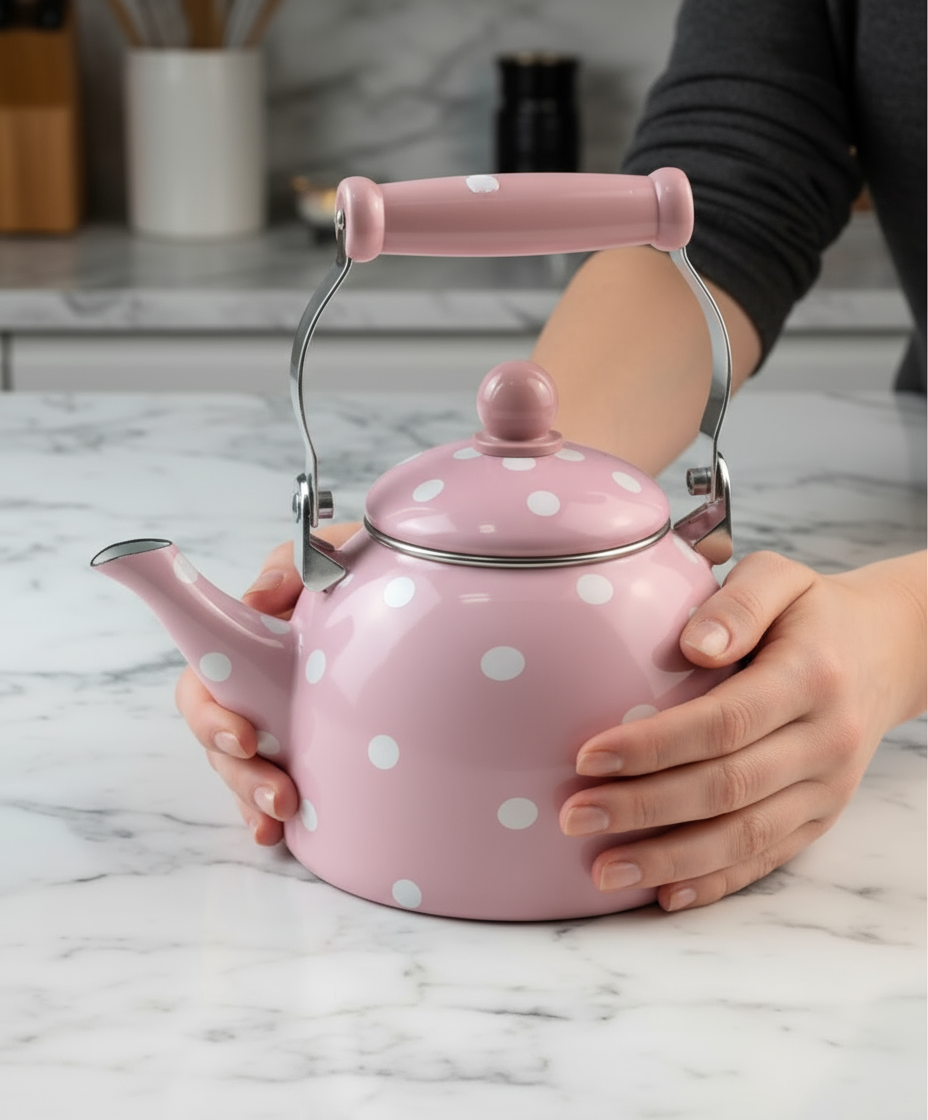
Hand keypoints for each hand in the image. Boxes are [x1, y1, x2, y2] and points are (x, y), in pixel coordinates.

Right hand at [174, 526, 358, 843]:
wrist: (430, 603)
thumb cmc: (368, 571)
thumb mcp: (337, 552)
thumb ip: (296, 562)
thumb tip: (258, 597)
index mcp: (253, 647)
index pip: (204, 684)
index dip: (210, 715)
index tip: (244, 736)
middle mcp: (261, 690)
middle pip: (220, 743)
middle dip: (239, 774)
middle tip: (277, 792)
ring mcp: (287, 724)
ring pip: (247, 773)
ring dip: (256, 799)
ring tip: (285, 814)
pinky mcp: (315, 752)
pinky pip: (278, 790)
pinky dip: (272, 815)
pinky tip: (281, 835)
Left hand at [559, 550, 926, 911]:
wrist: (886, 652)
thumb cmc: (811, 612)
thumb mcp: (781, 577)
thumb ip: (737, 603)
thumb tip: (692, 647)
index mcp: (810, 676)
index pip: (724, 721)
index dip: (655, 745)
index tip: (589, 754)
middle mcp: (825, 740)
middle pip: (727, 787)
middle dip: (644, 808)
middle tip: (574, 816)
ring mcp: (827, 787)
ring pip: (745, 836)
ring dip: (670, 860)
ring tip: (603, 870)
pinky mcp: (822, 817)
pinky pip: (768, 859)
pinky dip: (716, 882)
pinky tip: (664, 895)